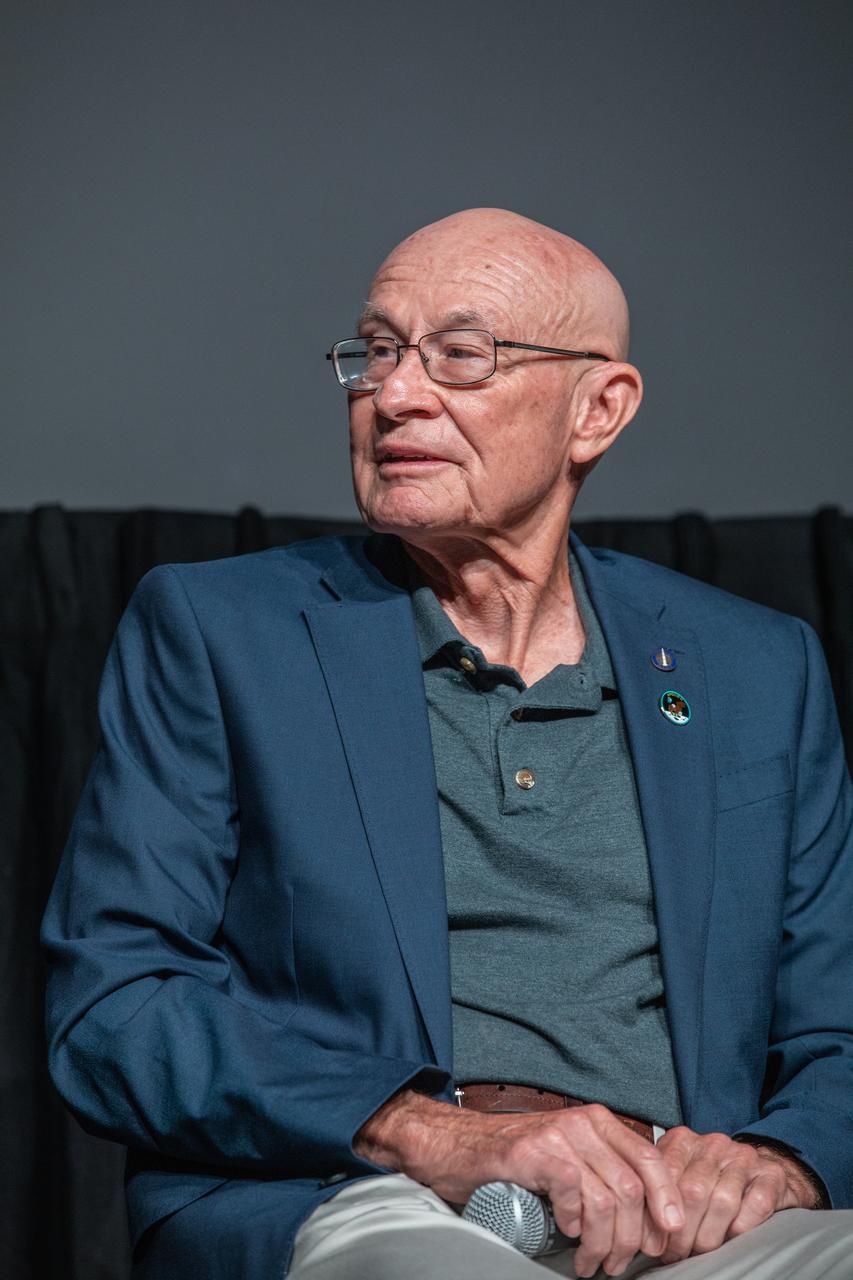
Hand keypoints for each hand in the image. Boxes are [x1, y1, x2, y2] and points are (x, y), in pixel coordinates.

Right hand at [353, 1091, 683, 1277]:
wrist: (453, 1146)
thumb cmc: (511, 1158)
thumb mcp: (567, 1156)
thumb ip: (602, 1172)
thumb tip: (648, 1217)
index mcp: (597, 1121)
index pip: (650, 1159)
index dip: (667, 1200)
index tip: (668, 1236)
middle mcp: (582, 1122)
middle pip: (632, 1187)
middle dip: (632, 1237)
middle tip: (618, 1263)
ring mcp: (556, 1135)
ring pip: (607, 1198)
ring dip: (605, 1242)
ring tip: (592, 1262)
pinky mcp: (532, 1152)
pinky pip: (572, 1192)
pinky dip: (575, 1222)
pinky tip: (567, 1232)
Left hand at [654, 1127, 818, 1262]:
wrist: (760, 1172)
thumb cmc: (710, 1181)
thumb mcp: (677, 1177)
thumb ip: (656, 1193)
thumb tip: (635, 1228)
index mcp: (683, 1140)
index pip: (663, 1173)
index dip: (656, 1213)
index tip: (653, 1241)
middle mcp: (713, 1144)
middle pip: (692, 1191)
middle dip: (681, 1232)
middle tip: (675, 1255)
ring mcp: (743, 1157)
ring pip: (722, 1201)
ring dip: (708, 1236)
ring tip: (698, 1252)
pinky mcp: (771, 1175)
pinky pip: (755, 1205)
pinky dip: (741, 1228)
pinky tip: (731, 1238)